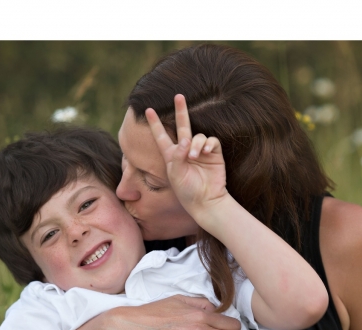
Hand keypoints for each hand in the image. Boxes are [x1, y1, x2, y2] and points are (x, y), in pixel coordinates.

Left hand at [145, 94, 228, 217]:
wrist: (206, 200)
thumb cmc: (187, 191)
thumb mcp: (175, 174)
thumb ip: (178, 155)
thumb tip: (186, 139)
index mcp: (171, 156)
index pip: (161, 136)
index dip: (155, 123)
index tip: (148, 110)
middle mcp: (185, 150)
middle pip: (182, 126)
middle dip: (180, 111)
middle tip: (178, 96)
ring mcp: (200, 151)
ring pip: (197, 136)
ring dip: (195, 144)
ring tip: (194, 157)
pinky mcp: (213, 153)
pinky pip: (210, 141)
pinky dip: (207, 144)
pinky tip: (205, 152)